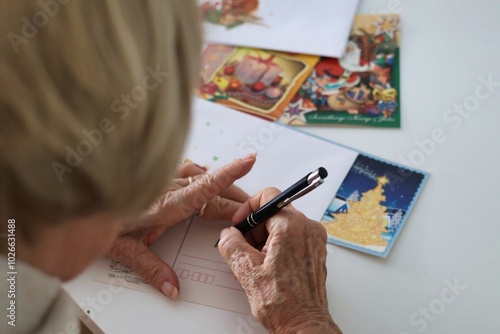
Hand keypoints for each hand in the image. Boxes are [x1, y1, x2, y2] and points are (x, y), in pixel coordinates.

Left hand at [108, 154, 255, 298]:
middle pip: (211, 188)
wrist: (75, 194)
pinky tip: (204, 174)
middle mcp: (166, 186)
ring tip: (237, 195)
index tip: (249, 160)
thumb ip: (151, 268)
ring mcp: (161, 177)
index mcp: (164, 204)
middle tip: (255, 205)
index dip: (229, 173)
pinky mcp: (155, 174)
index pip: (205, 188)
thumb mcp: (123, 249)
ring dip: (222, 186)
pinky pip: (186, 169)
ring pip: (200, 176)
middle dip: (236, 196)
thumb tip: (172, 287)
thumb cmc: (95, 219)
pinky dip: (201, 173)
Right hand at [218, 188, 341, 333]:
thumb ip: (232, 245)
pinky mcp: (316, 252)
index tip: (240, 223)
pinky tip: (270, 265)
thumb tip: (228, 235)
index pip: (269, 196)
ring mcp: (314, 240)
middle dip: (256, 227)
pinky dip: (279, 245)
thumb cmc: (284, 303)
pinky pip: (294, 237)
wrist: (303, 324)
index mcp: (292, 227)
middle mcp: (308, 229)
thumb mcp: (246, 271)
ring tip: (258, 261)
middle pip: (276, 211)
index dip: (248, 208)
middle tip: (245, 246)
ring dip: (266, 238)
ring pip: (284, 225)